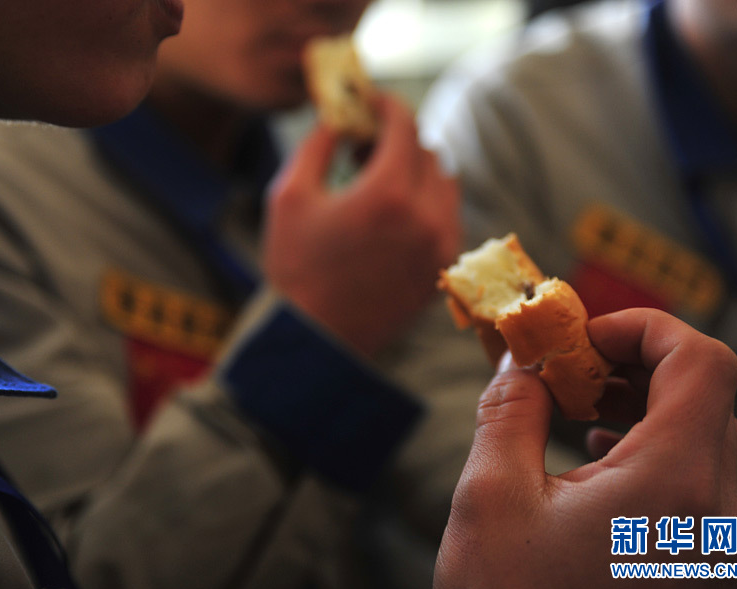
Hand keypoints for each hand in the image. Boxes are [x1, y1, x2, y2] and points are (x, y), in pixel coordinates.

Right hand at [263, 93, 460, 355]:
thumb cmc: (294, 265)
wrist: (316, 338)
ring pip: (444, 182)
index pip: (404, 125)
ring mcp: (441, 245)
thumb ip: (319, 143)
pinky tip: (392, 216)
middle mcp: (426, 216)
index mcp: (388, 193)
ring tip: (376, 183)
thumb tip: (341, 116)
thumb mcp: (289, 194)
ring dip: (415, 170)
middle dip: (396, 139)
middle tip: (362, 146)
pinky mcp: (443, 268)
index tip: (369, 102)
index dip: (386, 105)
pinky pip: (447, 216)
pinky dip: (426, 203)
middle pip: (426, 151)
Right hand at [435, 308, 736, 588]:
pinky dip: (647, 448)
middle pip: (701, 395)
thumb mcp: (490, 498)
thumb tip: (522, 359)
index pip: (703, 361)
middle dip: (631, 364)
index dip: (643, 327)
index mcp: (673, 486)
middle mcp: (716, 517)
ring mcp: (715, 551)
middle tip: (565, 369)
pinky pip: (694, 482)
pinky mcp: (699, 572)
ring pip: (700, 438)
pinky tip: (591, 458)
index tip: (581, 338)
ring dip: (638, 406)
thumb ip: (510, 411)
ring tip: (571, 410)